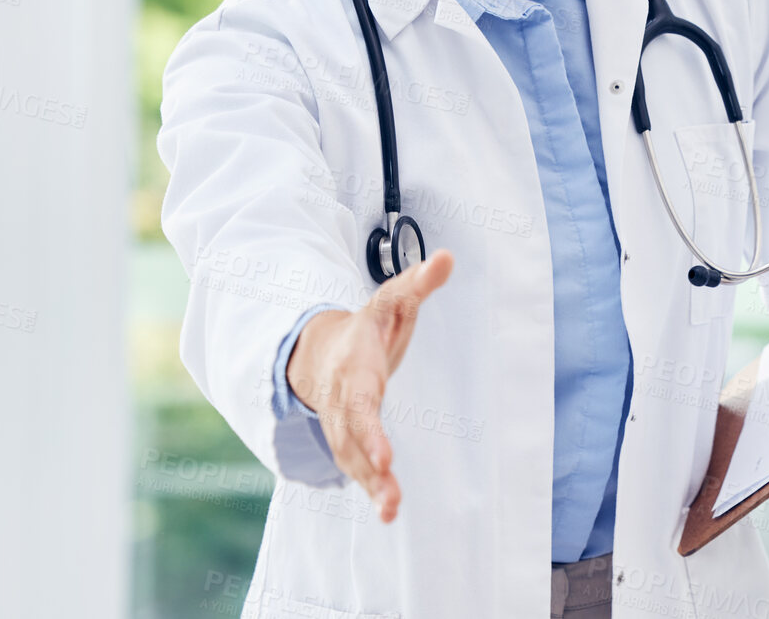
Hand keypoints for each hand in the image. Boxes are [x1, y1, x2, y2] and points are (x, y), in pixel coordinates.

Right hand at [285, 249, 453, 521]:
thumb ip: (418, 283)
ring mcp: (340, 424)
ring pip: (351, 457)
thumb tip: (447, 257)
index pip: (360, 402)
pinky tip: (388, 512)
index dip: (370, 429)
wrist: (322, 350)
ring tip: (390, 511)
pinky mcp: (347, 440)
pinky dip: (371, 488)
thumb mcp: (393, 300)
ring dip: (371, 485)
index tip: (385, 455)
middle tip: (386, 480)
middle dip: (368, 461)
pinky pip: (355, 467)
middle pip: (352, 436)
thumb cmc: (368, 326)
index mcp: (354, 367)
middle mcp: (341, 401)